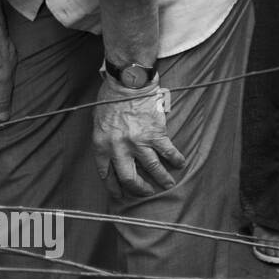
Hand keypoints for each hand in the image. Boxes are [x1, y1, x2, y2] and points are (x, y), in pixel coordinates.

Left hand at [91, 77, 184, 196]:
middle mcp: (119, 147)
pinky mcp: (156, 134)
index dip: (113, 187)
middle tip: (146, 192)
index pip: (106, 174)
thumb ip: (103, 140)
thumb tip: (109, 157)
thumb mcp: (97, 122)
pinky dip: (176, 160)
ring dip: (162, 179)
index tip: (119, 195)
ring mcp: (138, 142)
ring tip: (168, 184)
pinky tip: (181, 164)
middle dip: (139, 190)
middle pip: (129, 178)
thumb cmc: (110, 99)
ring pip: (153, 169)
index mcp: (101, 145)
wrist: (128, 83)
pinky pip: (169, 153)